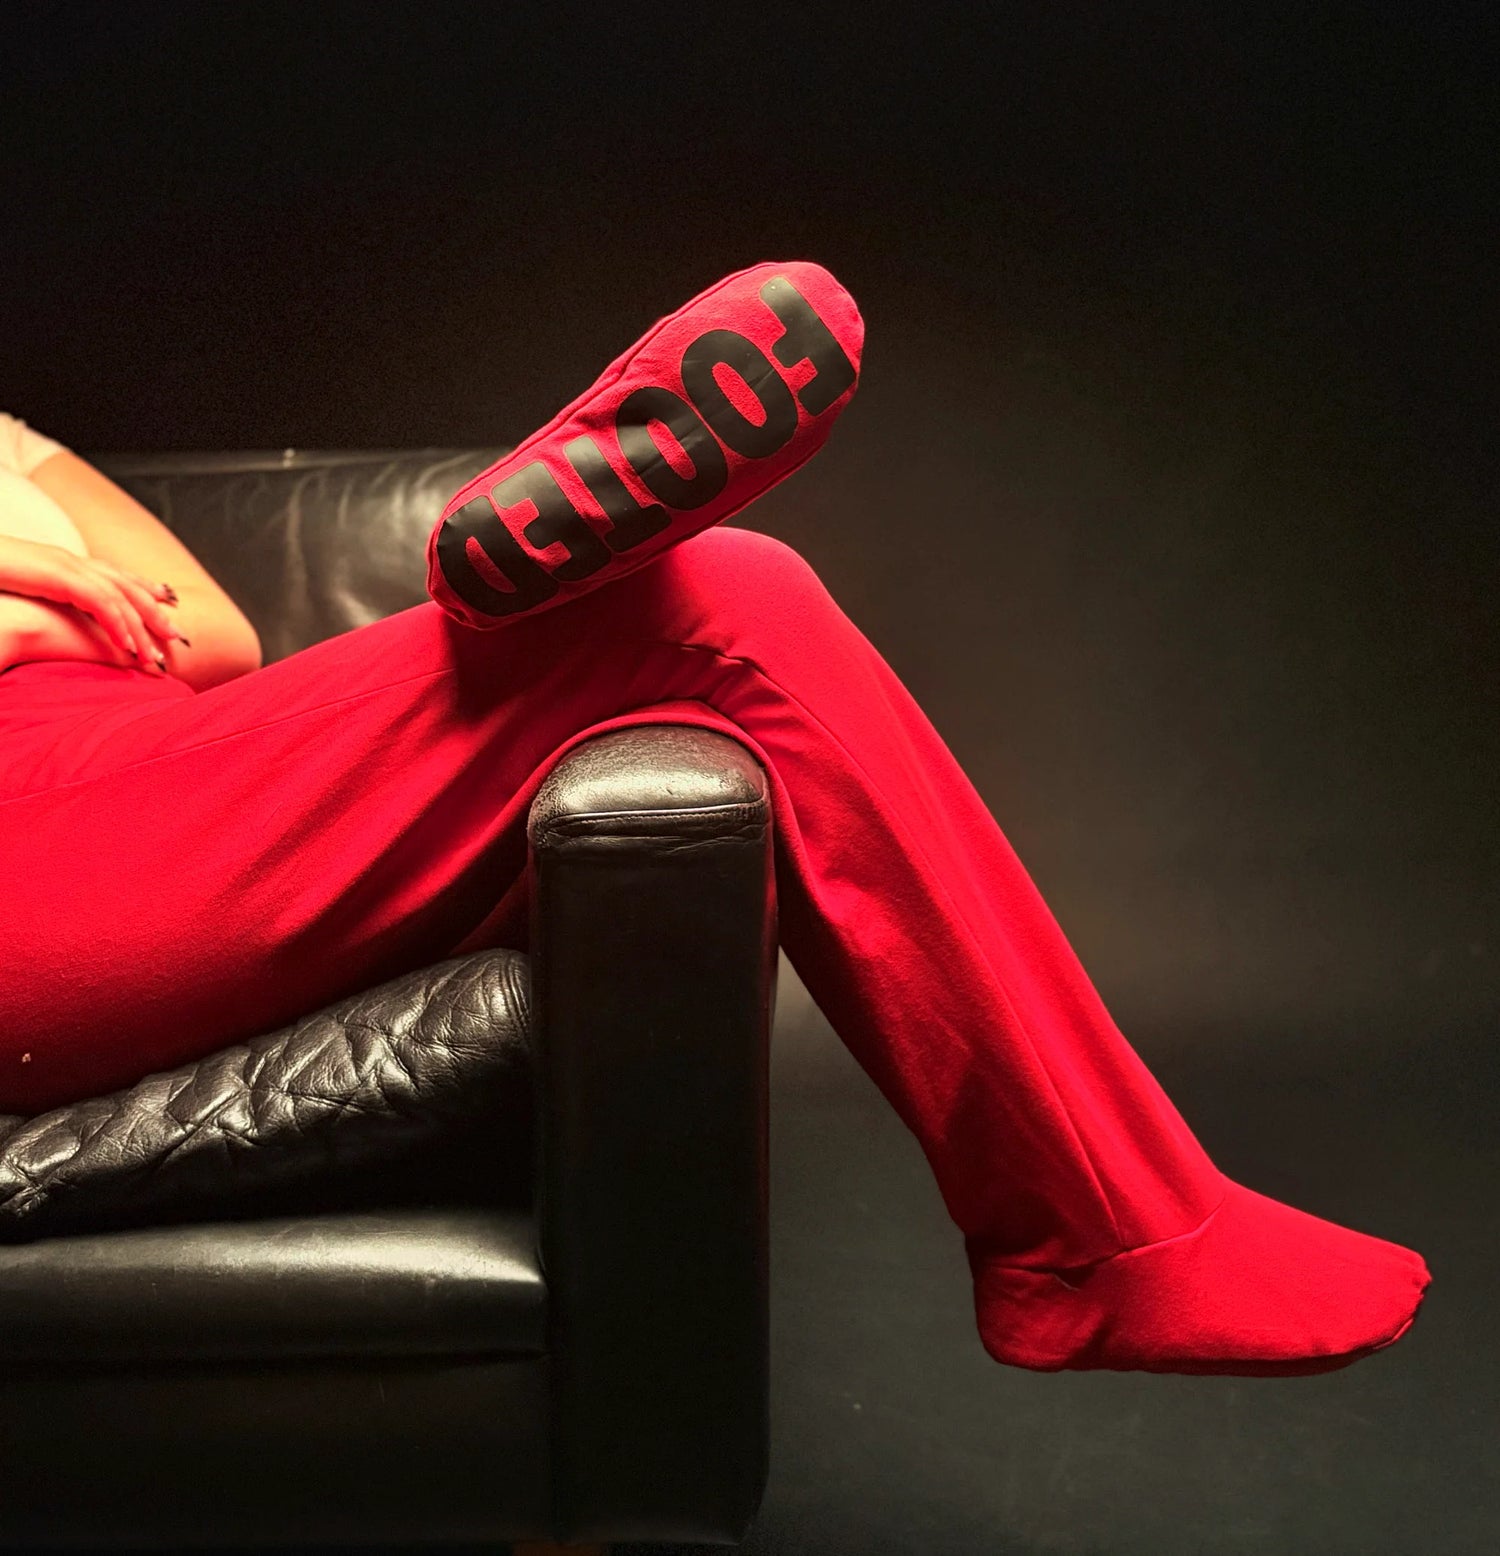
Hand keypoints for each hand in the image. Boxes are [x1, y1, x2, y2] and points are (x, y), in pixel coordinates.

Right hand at [0, 533, 182, 669]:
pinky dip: (118, 625)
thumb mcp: (22, 588)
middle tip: (178, 635)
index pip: (113, 576)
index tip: (166, 607)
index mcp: (62, 563)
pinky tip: (130, 648)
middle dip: (155, 610)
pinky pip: (99, 602)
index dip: (142, 590)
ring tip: (158, 654)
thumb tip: (53, 616)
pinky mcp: (57, 575)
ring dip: (142, 626)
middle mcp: (69, 561)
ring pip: (120, 596)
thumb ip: (45, 598)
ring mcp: (65, 565)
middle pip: (126, 585)